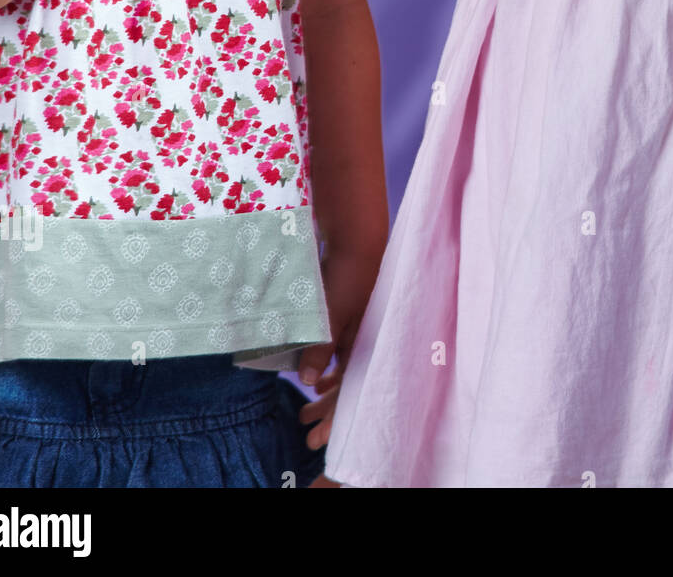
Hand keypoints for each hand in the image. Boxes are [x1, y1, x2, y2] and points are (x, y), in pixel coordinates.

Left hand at [296, 246, 380, 449]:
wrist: (357, 238)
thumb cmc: (347, 277)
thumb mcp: (331, 315)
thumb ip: (319, 349)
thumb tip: (307, 383)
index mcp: (365, 343)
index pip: (351, 389)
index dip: (334, 415)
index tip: (317, 434)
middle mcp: (365, 338)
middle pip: (348, 383)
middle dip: (328, 408)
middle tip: (307, 427)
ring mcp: (359, 326)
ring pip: (343, 368)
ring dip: (326, 387)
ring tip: (309, 405)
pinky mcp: (351, 315)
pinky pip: (340, 349)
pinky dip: (328, 365)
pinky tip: (316, 372)